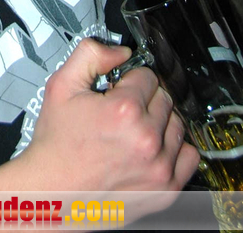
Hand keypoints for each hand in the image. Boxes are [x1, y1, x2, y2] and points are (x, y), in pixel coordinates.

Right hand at [16, 39, 197, 198]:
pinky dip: (175, 149)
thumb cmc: (56, 144)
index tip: (115, 91)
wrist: (52, 191)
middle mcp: (146, 139)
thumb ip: (90, 55)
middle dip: (143, 99)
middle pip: (164, 97)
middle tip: (120, 112)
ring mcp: (160, 167)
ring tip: (132, 131)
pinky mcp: (166, 189)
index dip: (128, 80)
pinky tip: (152, 148)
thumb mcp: (61, 86)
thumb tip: (121, 51)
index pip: (147, 75)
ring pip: (177, 123)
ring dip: (159, 122)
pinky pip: (190, 156)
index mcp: (124, 110)